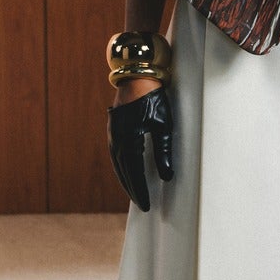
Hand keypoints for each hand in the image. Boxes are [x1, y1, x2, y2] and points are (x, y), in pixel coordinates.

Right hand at [108, 84, 174, 210]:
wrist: (137, 75)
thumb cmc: (154, 97)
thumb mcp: (163, 124)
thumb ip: (164, 151)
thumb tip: (167, 175)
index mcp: (129, 140)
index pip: (135, 173)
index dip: (140, 190)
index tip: (146, 205)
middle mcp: (117, 139)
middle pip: (124, 172)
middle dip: (133, 189)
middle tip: (142, 204)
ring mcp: (113, 134)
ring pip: (118, 164)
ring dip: (126, 179)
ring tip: (135, 193)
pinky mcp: (114, 128)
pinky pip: (116, 154)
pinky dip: (122, 167)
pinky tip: (128, 171)